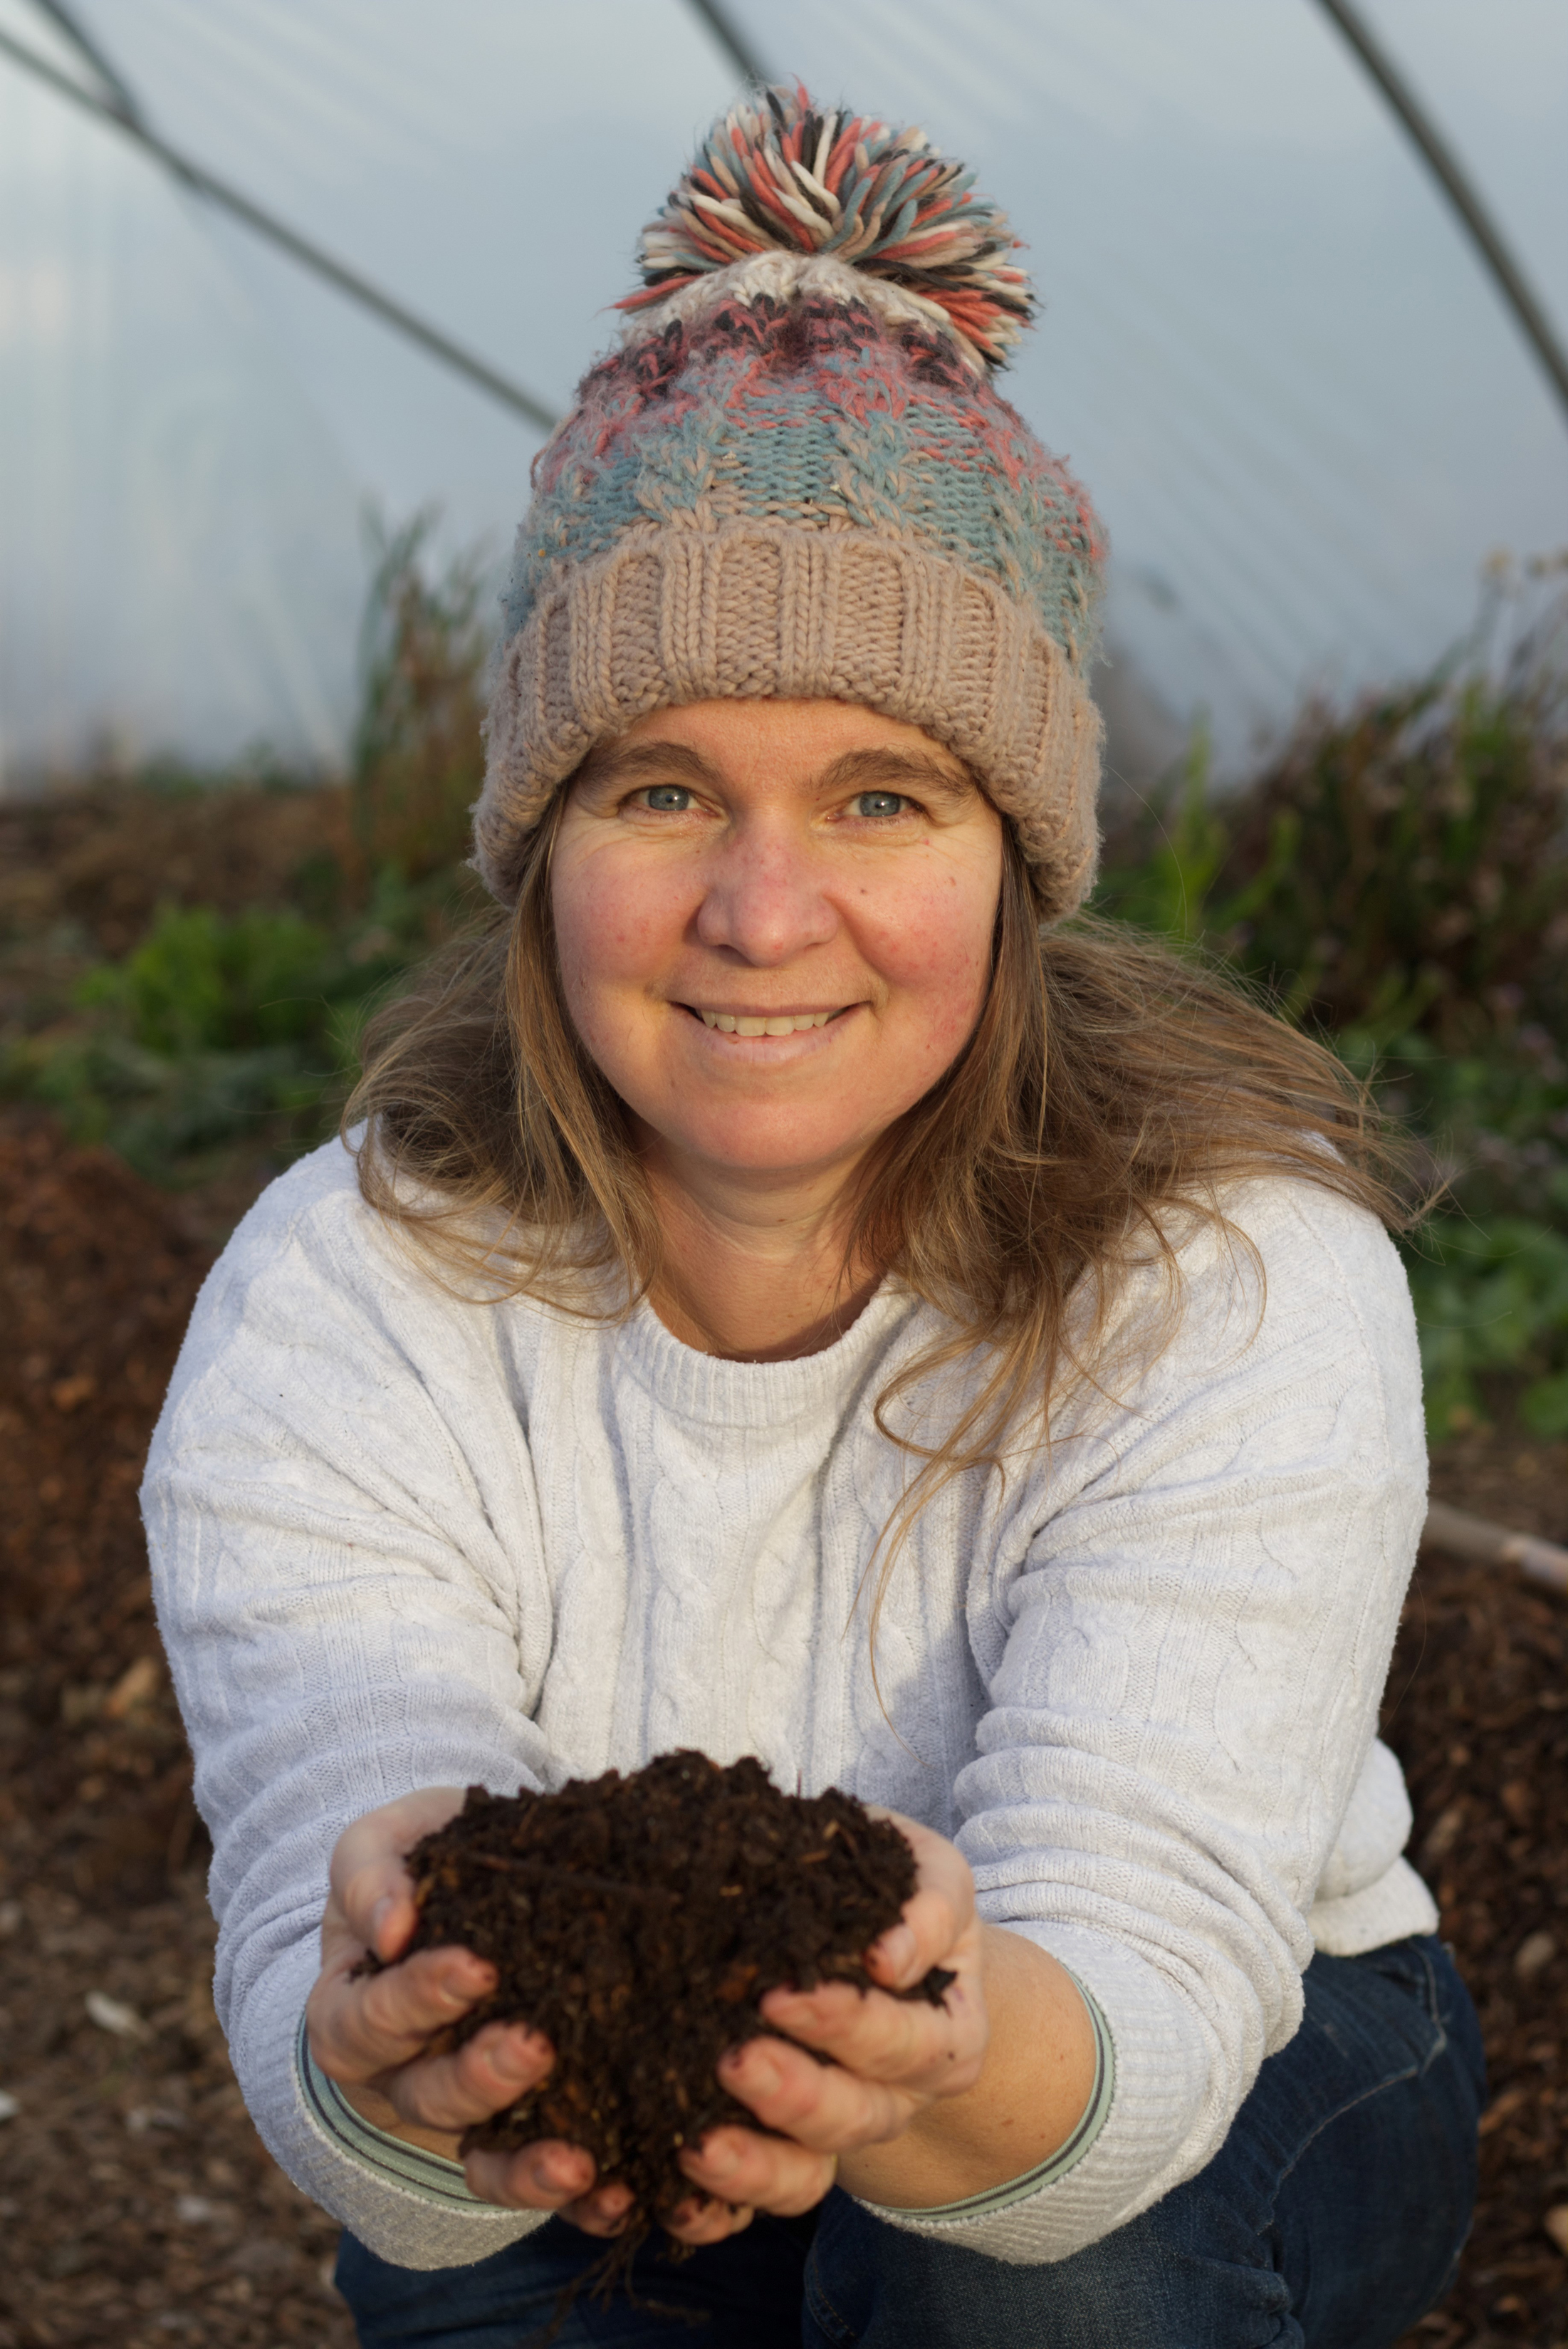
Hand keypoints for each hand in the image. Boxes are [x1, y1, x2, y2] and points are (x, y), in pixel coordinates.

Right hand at [305, 1789, 634, 2238]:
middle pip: (427, 2097)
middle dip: (479, 2078)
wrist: (466, 1886)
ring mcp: (459, 2113)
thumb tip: (390, 1926)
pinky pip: (537, 2181)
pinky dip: (573, 2200)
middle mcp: (400, 2076)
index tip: (478, 1966)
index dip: (418, 2001)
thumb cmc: (419, 1862)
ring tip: (579, 2156)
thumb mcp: (384, 1845)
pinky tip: (618, 2194)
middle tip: (536, 2044)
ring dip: (525, 2163)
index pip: (369, 2021)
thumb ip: (373, 1874)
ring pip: (478, 2158)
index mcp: (351, 2011)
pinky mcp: (518, 2135)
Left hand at [671, 1809, 988, 2244]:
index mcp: (945, 2032)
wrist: (875, 1935)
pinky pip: (755, 2201)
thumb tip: (889, 1952)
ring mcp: (841, 2133)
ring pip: (811, 2177)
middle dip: (796, 2094)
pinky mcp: (788, 2160)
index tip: (784, 1991)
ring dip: (755, 2163)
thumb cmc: (893, 1889)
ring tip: (697, 2142)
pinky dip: (717, 2206)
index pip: (905, 2040)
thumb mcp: (925, 1872)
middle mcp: (899, 2097)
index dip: (849, 2023)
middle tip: (734, 2057)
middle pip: (858, 2115)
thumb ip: (924, 1901)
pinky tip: (672, 2190)